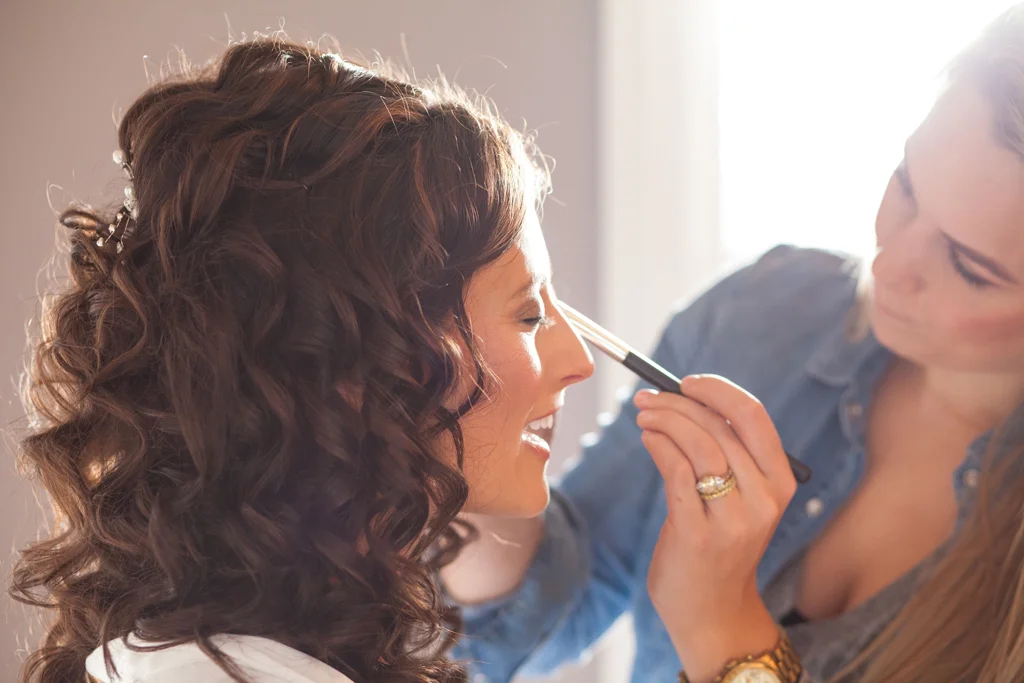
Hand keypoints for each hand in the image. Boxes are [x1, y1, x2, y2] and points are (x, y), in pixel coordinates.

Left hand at [635, 374, 796, 681]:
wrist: (711, 611)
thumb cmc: (718, 543)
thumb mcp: (739, 498)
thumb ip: (727, 455)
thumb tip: (688, 400)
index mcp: (780, 482)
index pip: (754, 417)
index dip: (718, 391)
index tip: (687, 381)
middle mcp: (764, 499)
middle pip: (719, 427)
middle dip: (679, 403)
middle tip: (648, 398)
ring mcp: (733, 519)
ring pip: (698, 444)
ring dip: (664, 420)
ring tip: (643, 416)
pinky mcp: (699, 534)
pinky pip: (676, 471)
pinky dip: (658, 444)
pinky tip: (647, 438)